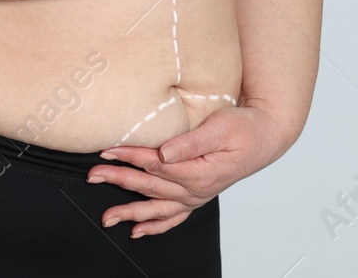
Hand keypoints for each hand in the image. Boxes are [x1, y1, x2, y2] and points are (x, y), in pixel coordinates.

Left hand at [86, 101, 297, 237]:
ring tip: (107, 217)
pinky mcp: (197, 196)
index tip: (106, 150)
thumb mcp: (220, 127)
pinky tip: (138, 231)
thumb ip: (190, 142)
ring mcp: (196, 196)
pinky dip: (155, 226)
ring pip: (157, 207)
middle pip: (150, 186)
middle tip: (92, 176)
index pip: (156, 164)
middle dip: (119, 181)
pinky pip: (174, 217)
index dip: (129, 156)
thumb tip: (164, 152)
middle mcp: (196, 189)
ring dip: (131, 212)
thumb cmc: (244, 128)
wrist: (265, 137)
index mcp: (199, 171)